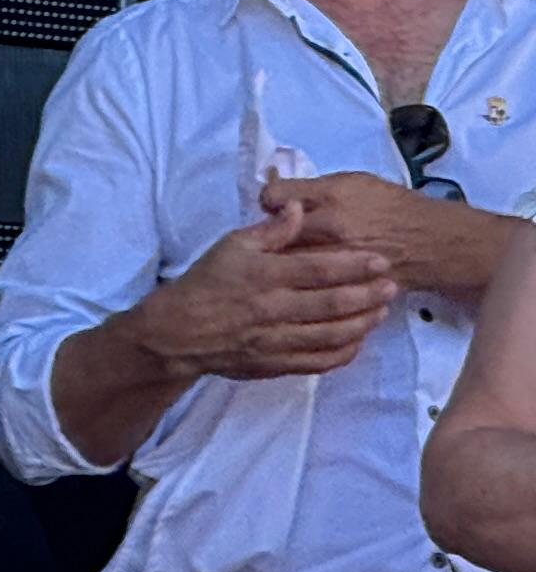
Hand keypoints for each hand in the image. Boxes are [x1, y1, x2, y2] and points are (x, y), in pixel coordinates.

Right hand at [141, 196, 397, 382]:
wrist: (179, 332)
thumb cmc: (206, 282)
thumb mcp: (230, 246)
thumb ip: (269, 231)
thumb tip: (298, 208)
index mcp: (262, 276)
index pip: (316, 269)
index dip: (352, 264)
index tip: (380, 260)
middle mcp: (273, 309)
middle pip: (331, 303)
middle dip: (367, 294)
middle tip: (392, 285)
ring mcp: (277, 340)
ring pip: (331, 334)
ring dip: (362, 322)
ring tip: (382, 310)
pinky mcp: (277, 364)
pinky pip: (319, 361)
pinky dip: (344, 352)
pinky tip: (358, 340)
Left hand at [265, 169, 515, 301]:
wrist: (435, 241)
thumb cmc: (393, 206)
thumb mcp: (354, 182)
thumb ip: (314, 188)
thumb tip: (279, 195)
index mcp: (332, 197)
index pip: (274, 197)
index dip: (269, 201)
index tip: (273, 207)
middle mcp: (332, 227)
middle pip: (276, 235)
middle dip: (270, 237)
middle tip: (275, 238)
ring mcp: (340, 259)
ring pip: (291, 265)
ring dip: (283, 264)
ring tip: (287, 261)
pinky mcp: (350, 285)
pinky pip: (315, 289)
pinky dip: (305, 287)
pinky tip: (304, 283)